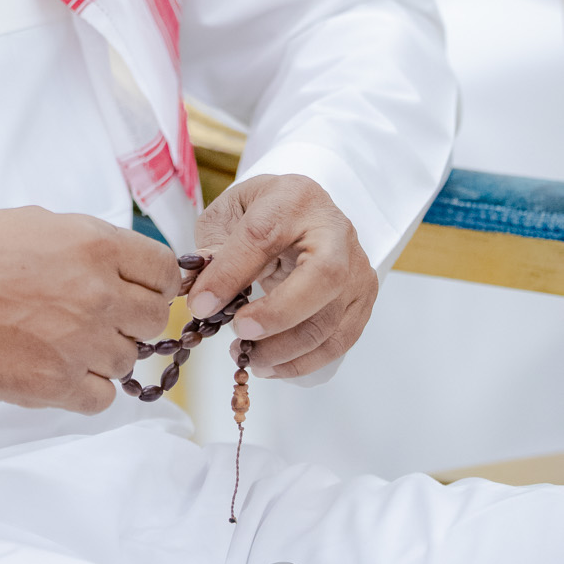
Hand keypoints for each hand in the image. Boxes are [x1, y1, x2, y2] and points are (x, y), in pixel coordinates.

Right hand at [0, 207, 179, 412]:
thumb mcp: (39, 224)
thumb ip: (90, 244)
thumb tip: (125, 267)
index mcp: (96, 246)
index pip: (165, 272)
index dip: (153, 282)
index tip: (139, 289)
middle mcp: (99, 295)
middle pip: (153, 319)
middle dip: (131, 318)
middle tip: (97, 316)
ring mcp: (82, 343)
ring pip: (128, 359)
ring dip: (103, 353)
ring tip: (62, 339)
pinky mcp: (57, 384)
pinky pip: (103, 397)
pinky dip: (86, 387)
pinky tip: (59, 368)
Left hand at [190, 175, 376, 377]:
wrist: (302, 214)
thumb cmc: (261, 214)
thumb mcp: (227, 217)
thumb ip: (213, 251)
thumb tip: (200, 295)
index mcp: (293, 199)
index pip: (261, 237)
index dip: (229, 274)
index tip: (201, 305)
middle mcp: (335, 232)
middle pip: (321, 277)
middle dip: (276, 314)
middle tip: (238, 332)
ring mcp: (356, 268)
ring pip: (329, 320)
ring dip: (283, 349)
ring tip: (246, 355)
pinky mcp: (363, 300)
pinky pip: (338, 342)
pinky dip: (302, 362)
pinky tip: (270, 364)